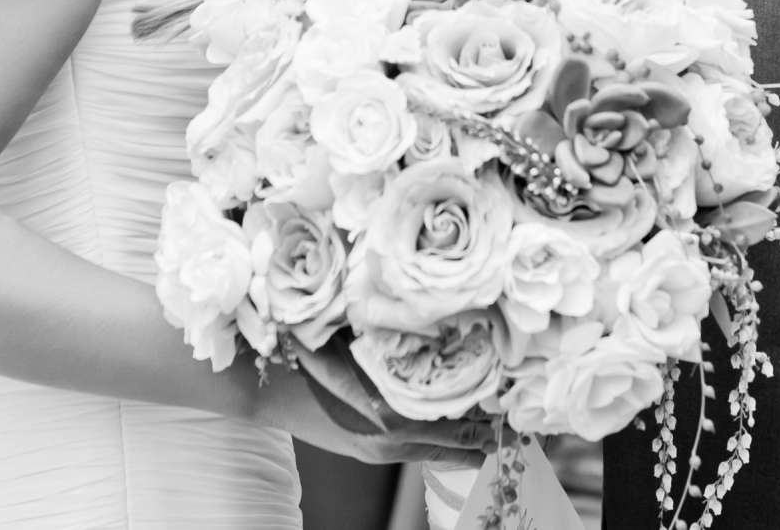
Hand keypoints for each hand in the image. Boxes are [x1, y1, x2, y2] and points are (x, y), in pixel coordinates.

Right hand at [250, 343, 494, 467]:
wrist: (263, 393)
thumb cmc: (305, 360)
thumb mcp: (354, 346)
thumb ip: (394, 345)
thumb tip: (437, 326)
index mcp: (389, 414)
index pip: (454, 422)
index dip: (487, 416)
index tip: (513, 407)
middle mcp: (388, 439)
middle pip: (453, 442)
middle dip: (484, 434)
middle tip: (515, 425)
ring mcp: (377, 450)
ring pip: (435, 451)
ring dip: (464, 441)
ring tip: (493, 434)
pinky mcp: (368, 452)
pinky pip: (415, 452)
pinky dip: (440, 445)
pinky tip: (452, 433)